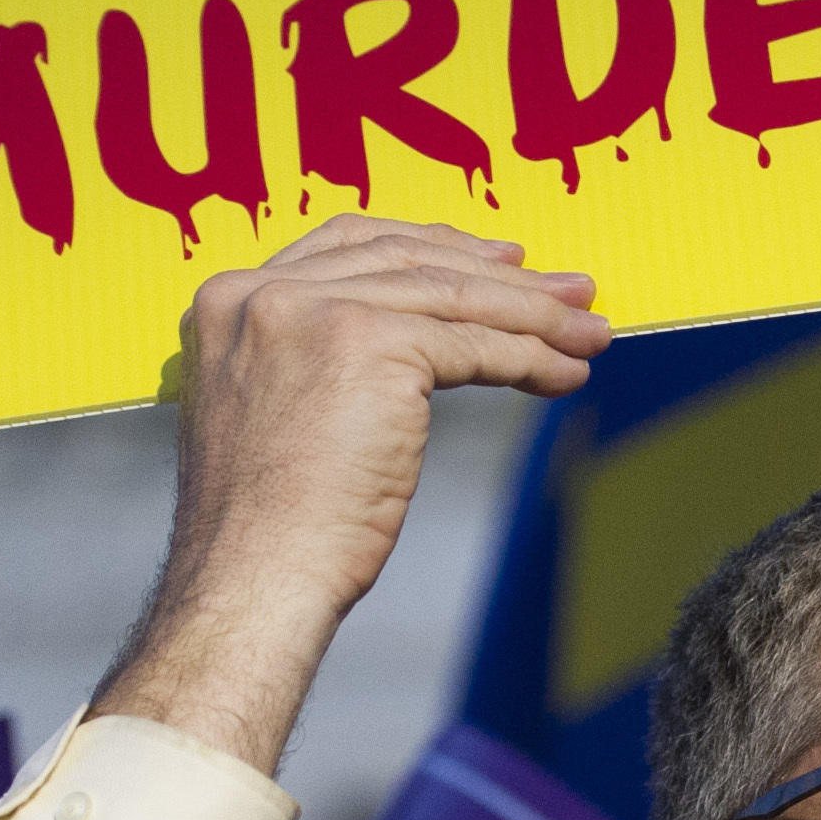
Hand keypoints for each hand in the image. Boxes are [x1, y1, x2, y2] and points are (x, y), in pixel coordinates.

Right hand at [97, 218, 604, 773]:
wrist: (255, 576)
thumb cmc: (270, 526)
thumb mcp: (280, 411)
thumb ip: (321, 359)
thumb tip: (422, 346)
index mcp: (231, 301)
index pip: (350, 243)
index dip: (432, 246)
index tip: (495, 260)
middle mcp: (264, 292)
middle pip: (410, 261)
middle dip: (501, 276)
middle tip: (570, 290)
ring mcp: (314, 312)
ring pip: (453, 299)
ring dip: (535, 316)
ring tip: (589, 334)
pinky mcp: (369, 345)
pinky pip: (474, 344)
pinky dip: (530, 357)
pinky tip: (564, 375)